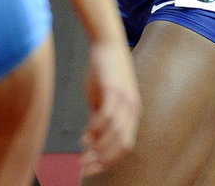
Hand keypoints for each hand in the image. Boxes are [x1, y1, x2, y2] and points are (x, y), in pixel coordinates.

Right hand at [80, 40, 140, 176]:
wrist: (107, 43)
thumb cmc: (104, 71)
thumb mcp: (103, 99)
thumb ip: (100, 118)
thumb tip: (90, 140)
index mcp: (132, 113)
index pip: (124, 146)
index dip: (108, 161)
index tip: (90, 169)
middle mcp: (132, 108)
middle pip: (122, 144)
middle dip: (103, 160)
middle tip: (83, 167)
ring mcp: (125, 99)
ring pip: (115, 133)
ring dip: (97, 147)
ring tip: (82, 153)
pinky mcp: (114, 88)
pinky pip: (107, 115)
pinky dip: (96, 129)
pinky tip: (85, 134)